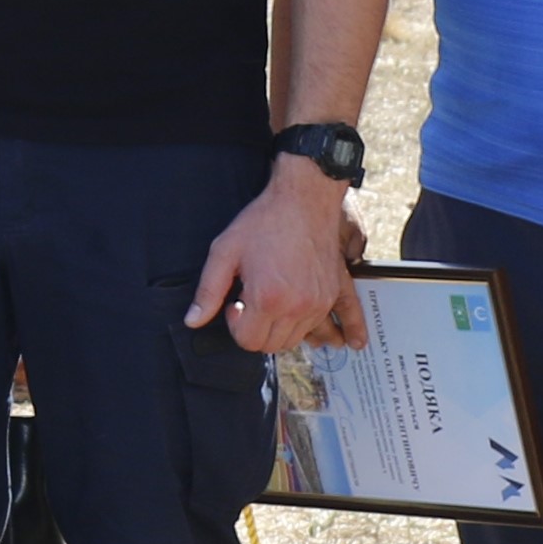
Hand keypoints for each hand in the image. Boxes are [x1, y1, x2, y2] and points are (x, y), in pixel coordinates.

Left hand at [190, 162, 366, 354]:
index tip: (234, 303)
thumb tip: (193, 321)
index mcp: (268, 299)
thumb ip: (208, 291)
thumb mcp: (224, 252)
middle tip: (249, 302)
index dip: (235, 325)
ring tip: (271, 304)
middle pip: (271, 345)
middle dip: (255, 330)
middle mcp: (297, 307)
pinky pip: (333, 324)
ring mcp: (319, 302)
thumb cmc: (263, 222)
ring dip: (280, 330)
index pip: (248, 341)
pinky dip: (330, 333)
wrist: (304, 199)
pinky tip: (349, 343)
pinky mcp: (334, 293)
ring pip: (296, 339)